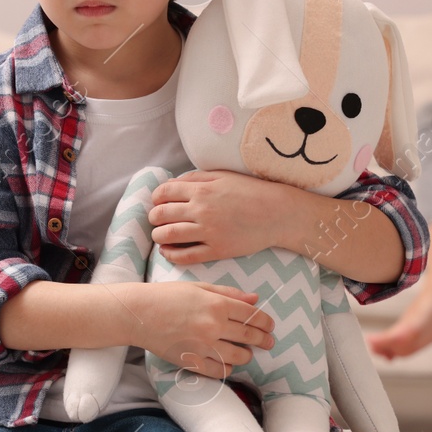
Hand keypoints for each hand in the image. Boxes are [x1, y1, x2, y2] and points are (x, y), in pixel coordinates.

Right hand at [118, 280, 273, 379]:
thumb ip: (228, 294)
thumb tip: (254, 300)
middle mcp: (213, 326)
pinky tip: (227, 363)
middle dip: (263, 340)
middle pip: (249, 337)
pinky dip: (227, 368)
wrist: (138, 314)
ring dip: (246, 355)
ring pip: (238, 357)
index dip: (265, 322)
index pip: (253, 316)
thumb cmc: (166, 296)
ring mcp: (203, 346)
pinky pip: (219, 371)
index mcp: (217, 305)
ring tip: (245, 353)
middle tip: (268, 342)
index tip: (269, 326)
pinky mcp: (192, 361)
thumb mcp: (198, 288)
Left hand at [148, 169, 288, 265]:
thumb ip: (196, 177)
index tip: (158, 202)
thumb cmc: (251, 192)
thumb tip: (172, 183)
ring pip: (169, 236)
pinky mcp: (217, 250)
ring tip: (161, 236)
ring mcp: (208, 232)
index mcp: (202, 189)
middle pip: (161, 214)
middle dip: (154, 218)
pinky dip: (171, 255)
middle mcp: (201, 210)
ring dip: (158, 236)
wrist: (278, 214)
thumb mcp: (223, 176)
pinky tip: (168, 252)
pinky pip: (186, 256)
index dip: (156, 198)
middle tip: (156, 220)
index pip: (164, 192)